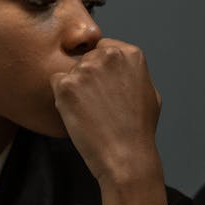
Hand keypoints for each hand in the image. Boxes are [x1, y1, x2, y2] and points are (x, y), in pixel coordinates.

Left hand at [51, 38, 167, 204]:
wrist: (125, 155)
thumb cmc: (139, 130)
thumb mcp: (149, 92)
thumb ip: (132, 72)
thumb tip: (120, 67)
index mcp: (130, 54)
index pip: (103, 48)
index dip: (101, 69)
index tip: (104, 87)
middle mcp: (108, 55)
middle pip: (85, 58)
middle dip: (87, 77)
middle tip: (97, 103)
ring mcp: (85, 69)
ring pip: (70, 71)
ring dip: (74, 88)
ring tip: (89, 112)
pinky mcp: (66, 85)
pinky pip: (56, 83)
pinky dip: (62, 97)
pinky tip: (78, 114)